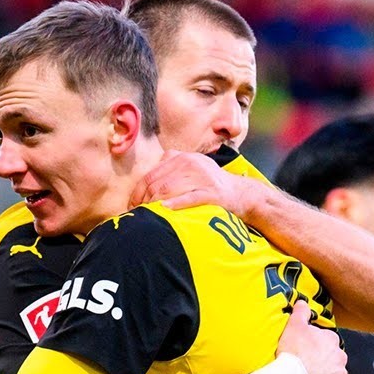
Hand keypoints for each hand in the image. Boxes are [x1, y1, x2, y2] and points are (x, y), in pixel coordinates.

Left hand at [130, 150, 252, 214]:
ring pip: (169, 189)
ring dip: (154, 204)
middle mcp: (190, 163)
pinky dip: (176, 204)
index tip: (132, 205)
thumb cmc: (209, 185)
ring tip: (147, 215)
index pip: (151, 175)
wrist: (241, 193)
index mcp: (181, 158)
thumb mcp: (190, 170)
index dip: (138, 192)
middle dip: (143, 200)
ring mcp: (202, 177)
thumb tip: (143, 187)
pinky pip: (190, 197)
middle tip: (137, 214)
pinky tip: (165, 209)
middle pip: (157, 183)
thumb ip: (169, 170)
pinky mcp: (212, 192)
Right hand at [277, 300, 346, 373]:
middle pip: (330, 356)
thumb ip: (301, 312)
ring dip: (322, 373)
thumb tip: (303, 302)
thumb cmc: (293, 352)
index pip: (324, 339)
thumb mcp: (294, 326)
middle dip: (320, 358)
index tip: (303, 348)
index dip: (312, 344)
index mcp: (332, 339)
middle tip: (304, 362)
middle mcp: (340, 356)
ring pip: (331, 372)